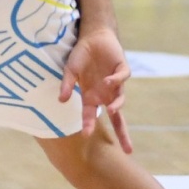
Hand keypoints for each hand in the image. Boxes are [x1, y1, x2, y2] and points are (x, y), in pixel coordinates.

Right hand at [58, 27, 131, 152]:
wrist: (93, 37)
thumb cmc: (80, 56)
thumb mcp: (69, 70)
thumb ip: (66, 84)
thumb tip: (61, 100)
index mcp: (91, 96)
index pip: (91, 116)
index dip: (89, 125)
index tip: (86, 136)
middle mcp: (105, 94)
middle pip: (116, 118)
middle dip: (122, 134)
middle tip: (128, 151)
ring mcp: (115, 84)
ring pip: (120, 100)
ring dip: (117, 106)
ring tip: (112, 110)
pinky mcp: (122, 70)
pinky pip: (121, 79)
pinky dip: (116, 82)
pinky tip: (107, 81)